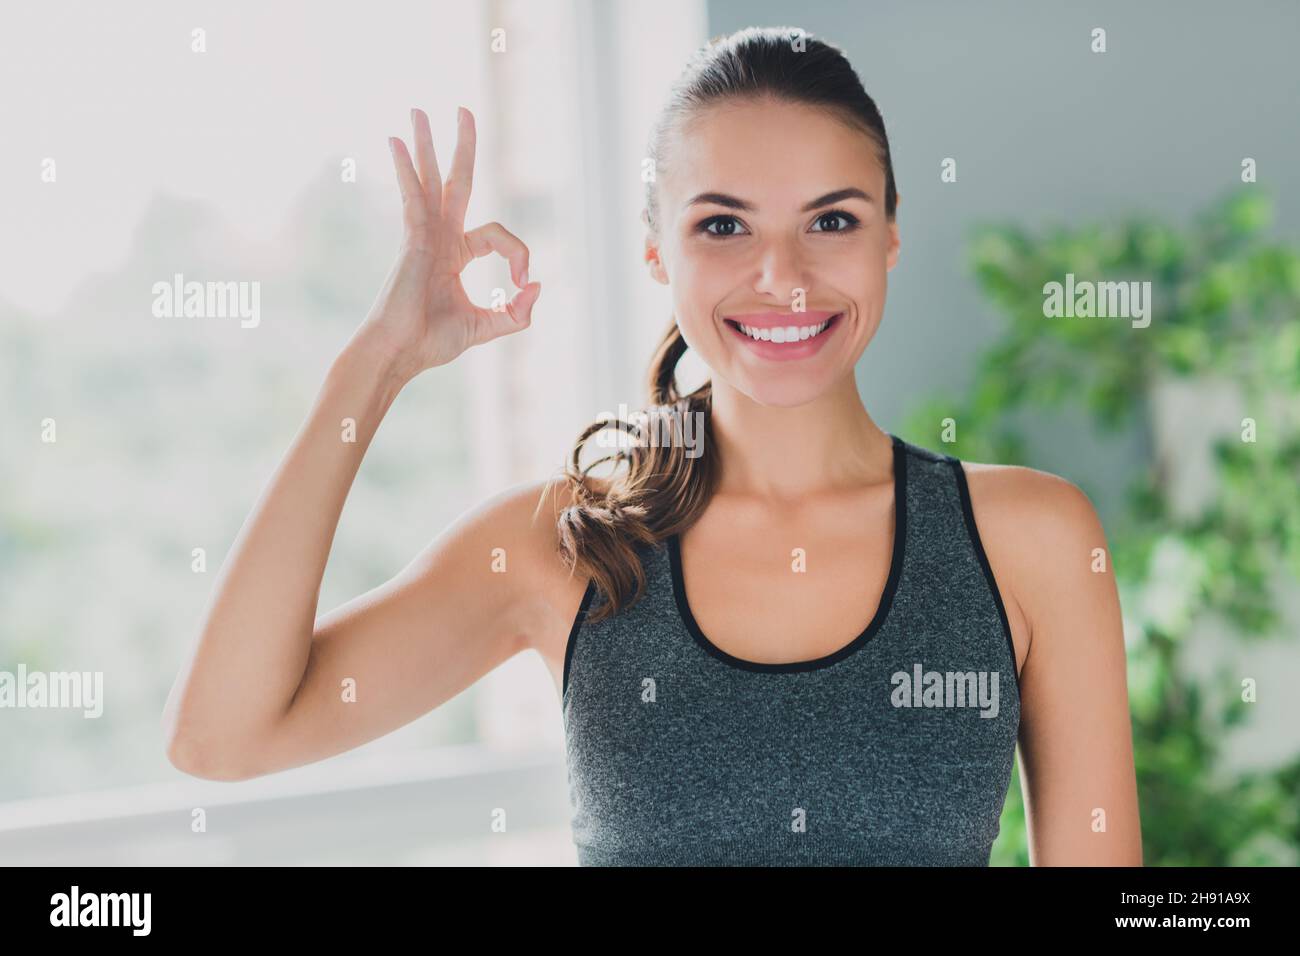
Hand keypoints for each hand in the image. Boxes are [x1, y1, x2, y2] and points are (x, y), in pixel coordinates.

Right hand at [352, 106, 539, 379]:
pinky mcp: (412, 239)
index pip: (498, 234)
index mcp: (456, 254)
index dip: (519, 253)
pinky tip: (397, 142)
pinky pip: (412, 196)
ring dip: (426, 144)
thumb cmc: (431, 342)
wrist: (400, 353)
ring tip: (418, 109)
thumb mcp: (486, 327)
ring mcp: (424, 235)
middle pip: (456, 181)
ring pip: (430, 180)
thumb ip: (517, 314)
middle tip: (463, 109)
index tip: (523, 282)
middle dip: (461, 146)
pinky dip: (405, 169)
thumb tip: (537, 286)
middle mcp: (440, 237)